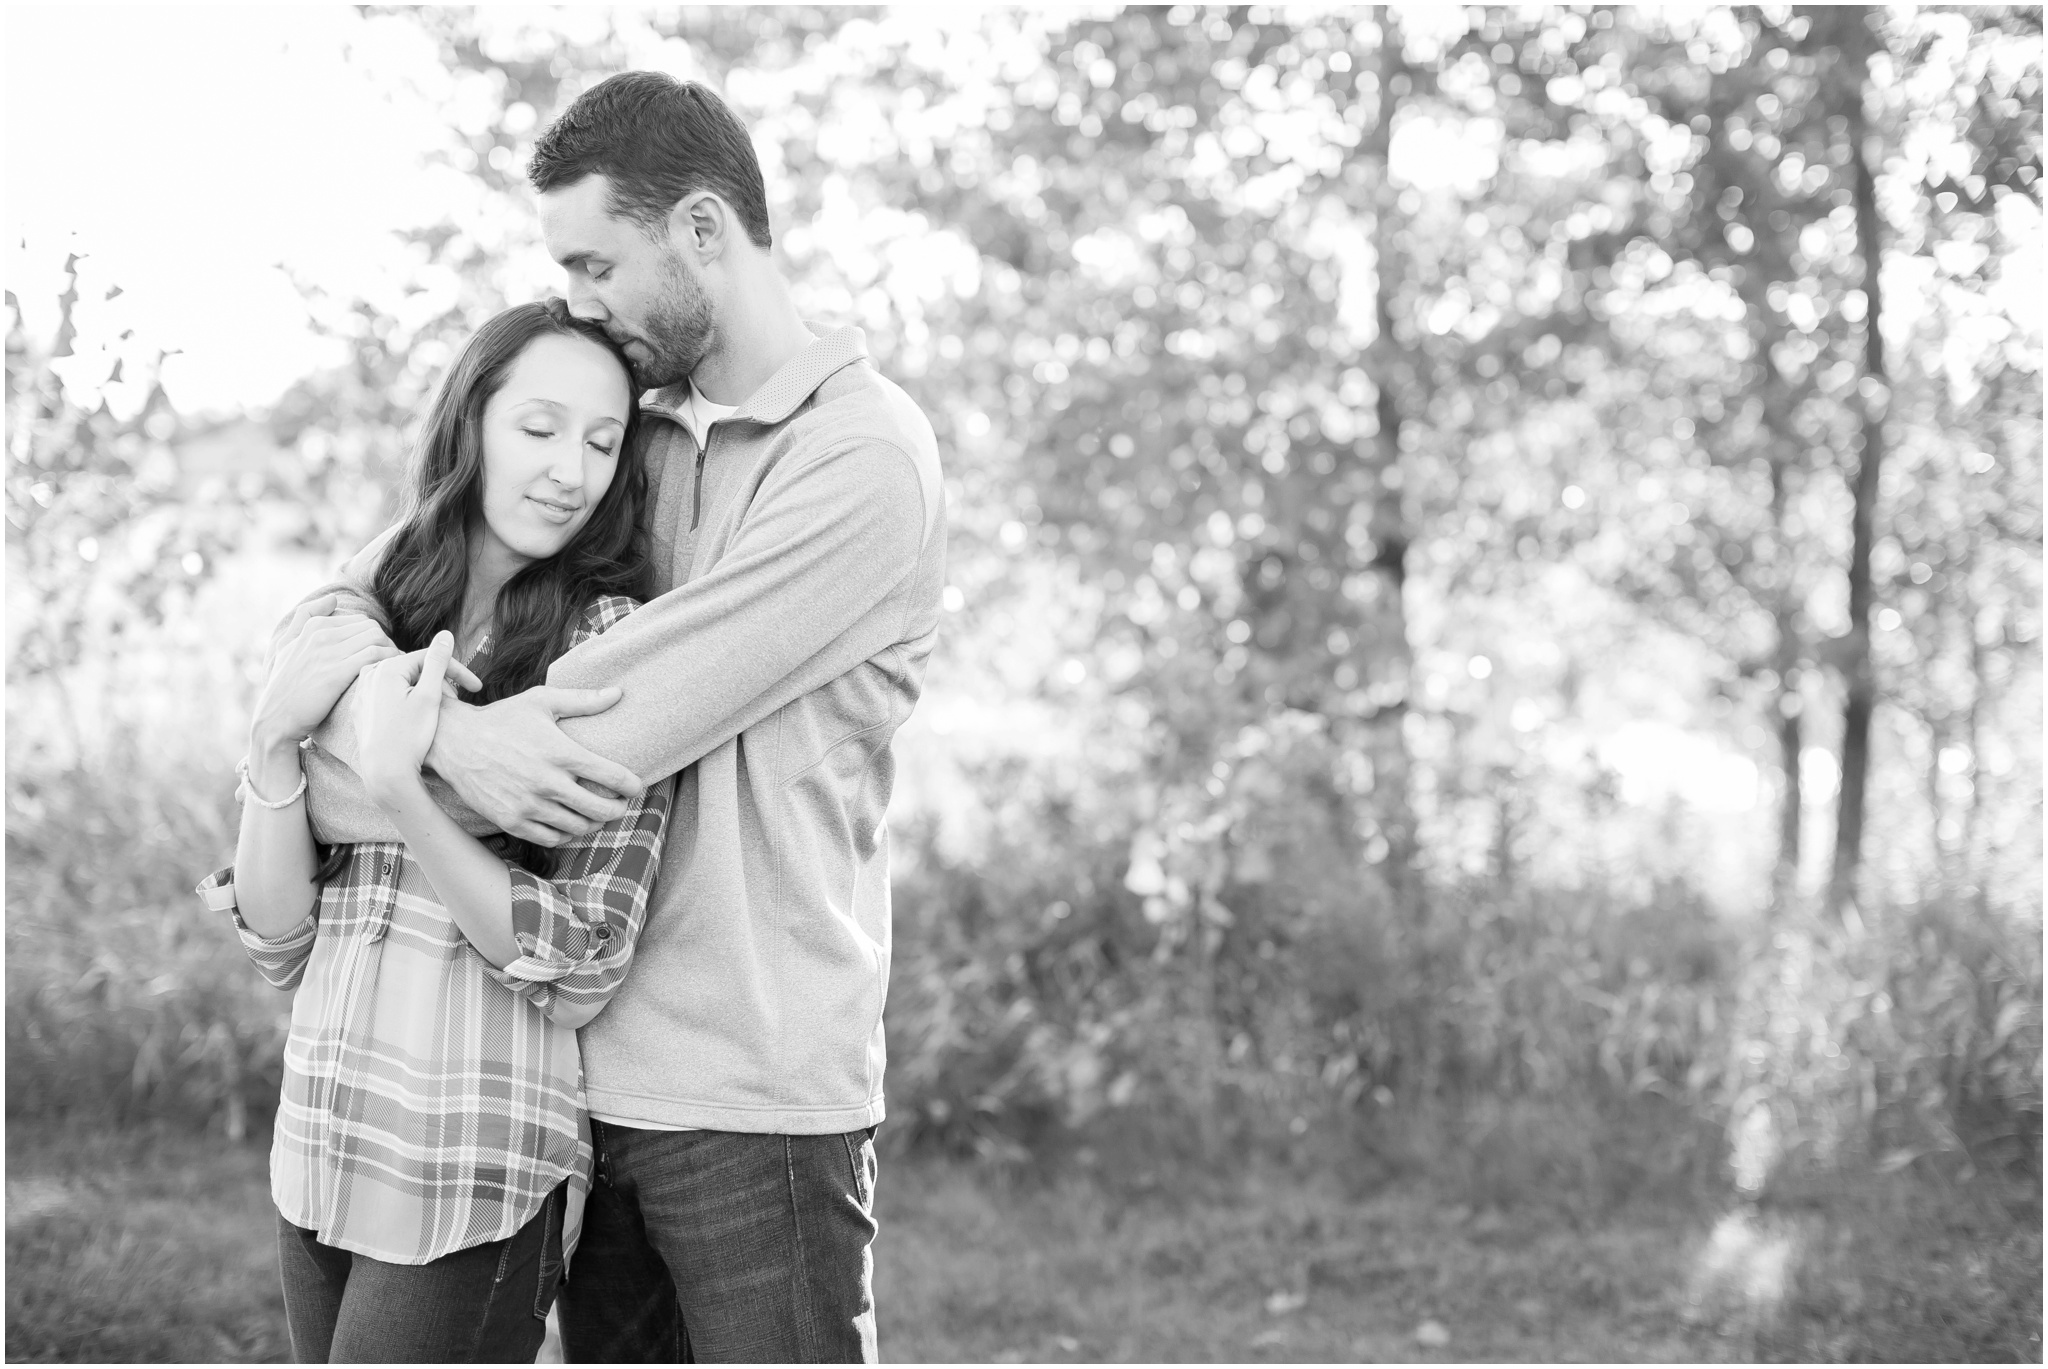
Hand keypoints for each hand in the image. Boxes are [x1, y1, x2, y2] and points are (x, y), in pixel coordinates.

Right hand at [251, 594, 399, 751]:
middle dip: (386, 643)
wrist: (275, 719)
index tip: (381, 653)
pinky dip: (389, 661)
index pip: (359, 621)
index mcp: (313, 627)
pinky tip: (391, 674)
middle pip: (371, 627)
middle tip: (392, 662)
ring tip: (395, 668)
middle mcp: (321, 636)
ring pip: (376, 638)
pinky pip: (374, 655)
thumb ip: (305, 618)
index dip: (374, 637)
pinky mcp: (336, 673)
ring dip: (391, 651)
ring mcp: (328, 653)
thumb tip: (332, 598)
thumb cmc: (284, 686)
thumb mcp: (286, 646)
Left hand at [357, 631, 456, 802]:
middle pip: (414, 670)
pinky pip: (388, 696)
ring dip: (423, 691)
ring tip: (439, 711)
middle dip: (439, 683)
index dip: (456, 671)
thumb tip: (446, 634)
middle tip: (457, 704)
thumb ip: (438, 662)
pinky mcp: (361, 710)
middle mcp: (369, 675)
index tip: (477, 688)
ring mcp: (362, 693)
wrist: (385, 772)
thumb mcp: (430, 696)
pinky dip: (406, 701)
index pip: (429, 658)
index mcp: (386, 668)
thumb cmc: (409, 736)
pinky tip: (415, 719)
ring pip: (402, 683)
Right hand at [426, 684, 645, 845]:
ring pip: (578, 827)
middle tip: (620, 804)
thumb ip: (582, 700)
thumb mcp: (541, 701)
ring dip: (594, 824)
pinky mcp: (512, 821)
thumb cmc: (502, 718)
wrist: (454, 742)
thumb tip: (619, 693)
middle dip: (619, 809)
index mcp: (560, 753)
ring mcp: (529, 805)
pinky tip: (570, 824)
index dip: (632, 785)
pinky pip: (552, 839)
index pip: (613, 777)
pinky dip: (567, 835)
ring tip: (597, 814)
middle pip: (601, 809)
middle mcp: (548, 782)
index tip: (635, 786)